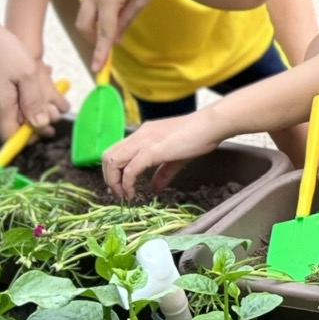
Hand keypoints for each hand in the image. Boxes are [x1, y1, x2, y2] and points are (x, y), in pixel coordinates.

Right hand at [0, 23, 62, 141]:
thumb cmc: (4, 50)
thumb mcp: (27, 74)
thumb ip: (34, 102)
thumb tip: (40, 125)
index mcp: (0, 107)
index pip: (12, 137)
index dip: (30, 137)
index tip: (47, 127)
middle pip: (16, 127)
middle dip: (36, 121)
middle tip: (54, 108)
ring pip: (15, 113)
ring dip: (33, 107)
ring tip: (46, 91)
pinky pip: (11, 102)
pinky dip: (25, 97)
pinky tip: (34, 83)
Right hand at [73, 0, 169, 74]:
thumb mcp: (140, 3)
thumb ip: (124, 23)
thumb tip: (114, 42)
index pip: (102, 31)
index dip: (100, 51)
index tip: (97, 68)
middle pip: (84, 23)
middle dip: (92, 38)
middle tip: (105, 44)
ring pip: (84, 9)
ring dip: (94, 20)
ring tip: (113, 18)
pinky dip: (95, 4)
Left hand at [100, 107, 222, 200]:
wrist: (210, 125)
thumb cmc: (198, 136)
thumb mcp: (176, 157)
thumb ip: (163, 173)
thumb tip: (155, 189)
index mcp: (143, 134)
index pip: (116, 150)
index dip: (112, 170)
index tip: (119, 186)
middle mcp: (138, 135)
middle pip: (108, 156)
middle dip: (109, 178)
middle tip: (119, 193)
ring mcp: (143, 142)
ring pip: (112, 162)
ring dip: (114, 182)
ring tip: (125, 195)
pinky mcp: (151, 151)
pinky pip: (130, 170)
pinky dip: (127, 184)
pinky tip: (134, 193)